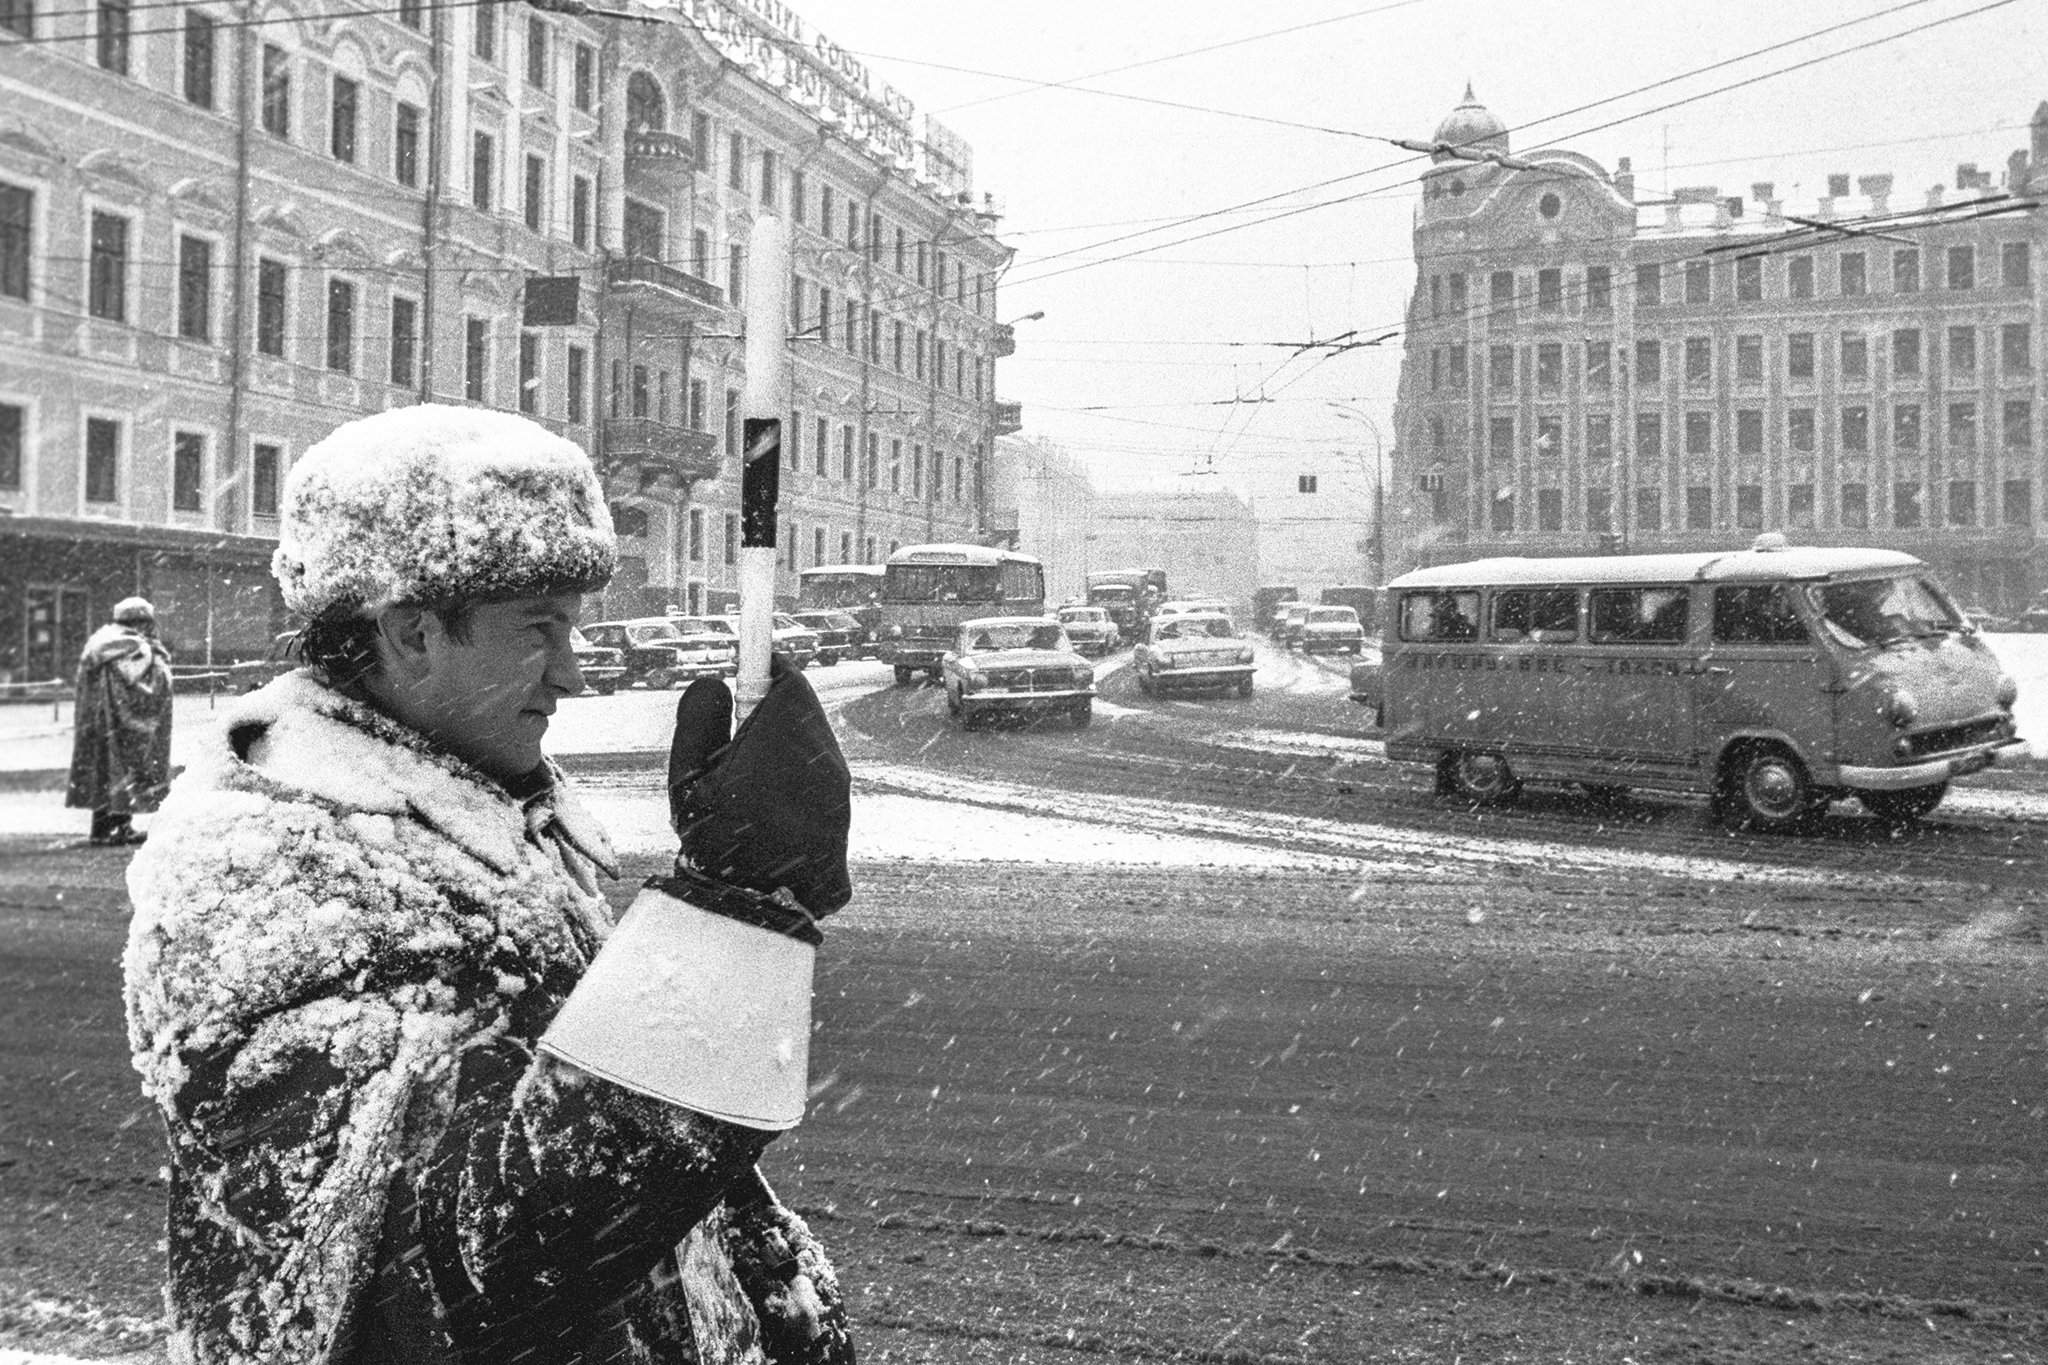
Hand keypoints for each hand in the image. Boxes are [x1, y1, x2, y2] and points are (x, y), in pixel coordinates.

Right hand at [668, 656, 851, 919]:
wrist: (752, 910)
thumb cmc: (713, 839)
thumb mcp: (687, 774)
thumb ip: (699, 717)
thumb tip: (715, 683)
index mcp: (786, 736)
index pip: (789, 678)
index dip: (769, 669)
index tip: (750, 669)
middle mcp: (822, 757)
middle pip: (802, 713)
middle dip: (772, 714)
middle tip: (734, 735)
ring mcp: (838, 790)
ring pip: (812, 749)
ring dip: (784, 752)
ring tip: (744, 786)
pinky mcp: (841, 818)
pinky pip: (820, 786)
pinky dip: (796, 787)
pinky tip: (767, 815)